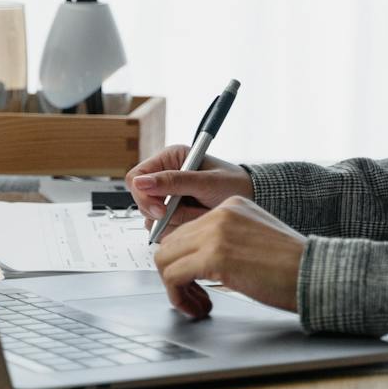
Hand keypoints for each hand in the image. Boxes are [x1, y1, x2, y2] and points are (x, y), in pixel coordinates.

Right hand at [126, 146, 252, 233]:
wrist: (252, 200)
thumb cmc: (235, 184)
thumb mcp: (207, 182)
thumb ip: (174, 181)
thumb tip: (140, 182)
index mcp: (170, 159)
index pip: (136, 177)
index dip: (144, 196)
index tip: (162, 210)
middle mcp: (165, 177)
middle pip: (141, 202)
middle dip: (164, 213)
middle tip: (189, 214)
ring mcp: (168, 198)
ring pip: (152, 219)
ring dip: (177, 222)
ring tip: (201, 213)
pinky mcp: (173, 215)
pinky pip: (164, 230)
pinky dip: (181, 229)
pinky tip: (197, 221)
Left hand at [153, 196, 306, 318]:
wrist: (315, 272)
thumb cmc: (294, 265)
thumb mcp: (256, 238)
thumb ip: (228, 240)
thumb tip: (199, 261)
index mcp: (232, 206)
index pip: (187, 230)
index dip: (185, 260)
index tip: (195, 282)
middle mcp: (221, 214)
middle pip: (170, 243)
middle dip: (175, 275)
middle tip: (192, 297)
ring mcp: (216, 233)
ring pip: (165, 259)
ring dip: (175, 288)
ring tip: (195, 304)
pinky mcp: (214, 257)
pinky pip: (173, 277)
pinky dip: (178, 297)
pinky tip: (197, 307)